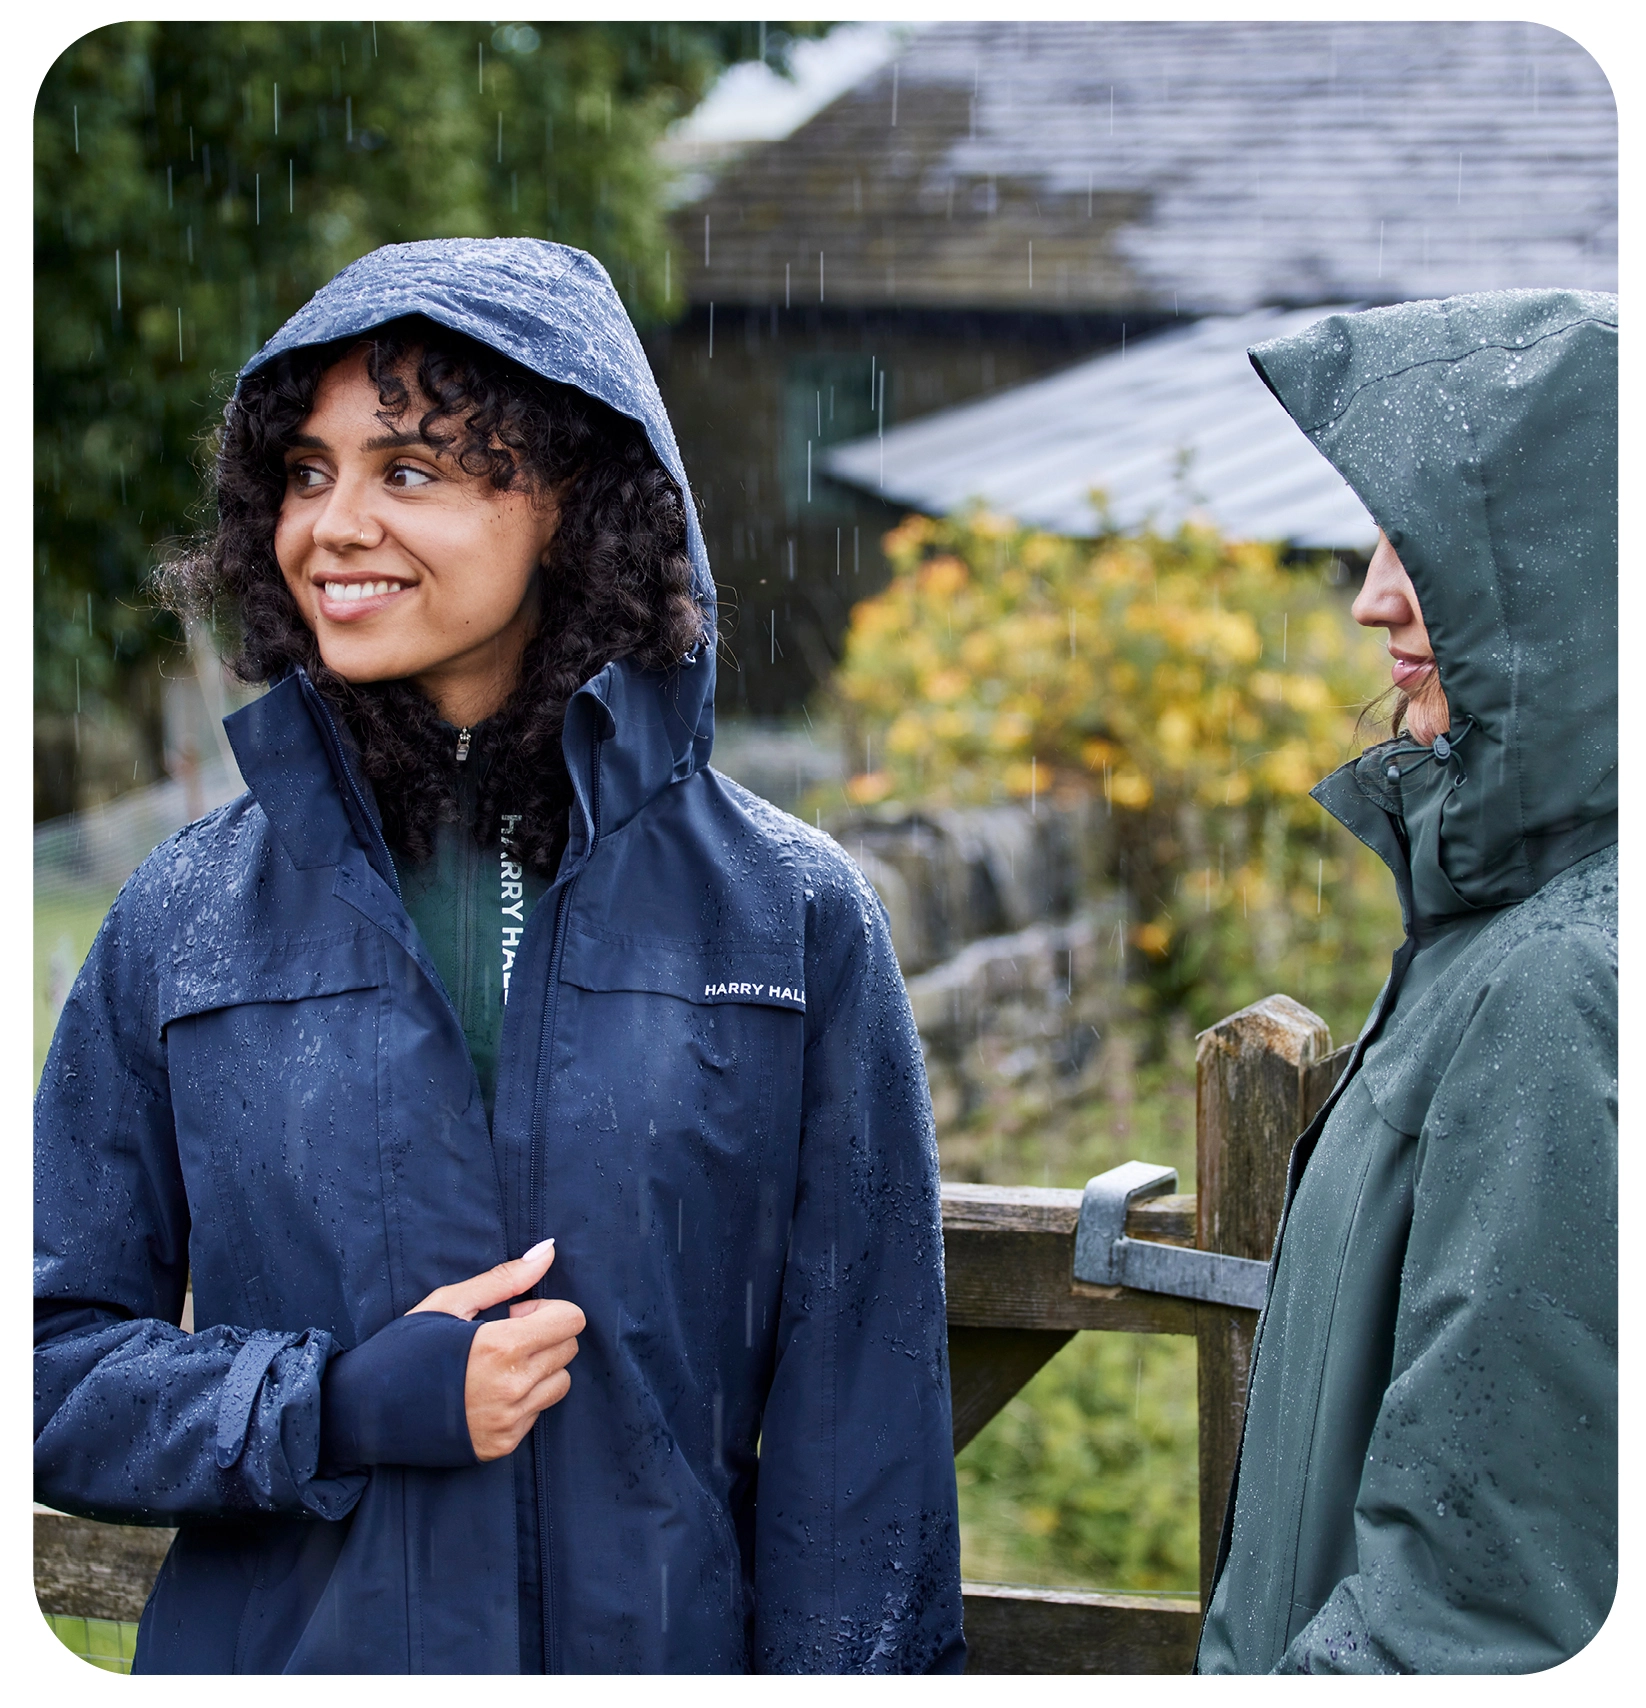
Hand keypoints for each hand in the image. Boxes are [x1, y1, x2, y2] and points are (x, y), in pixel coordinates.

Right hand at [409, 1239, 584, 1461]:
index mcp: (500, 1348)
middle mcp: (511, 1389)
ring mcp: (508, 1422)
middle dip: (545, 1336)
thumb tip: (549, 1251)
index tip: (515, 1315)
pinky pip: (537, 1414)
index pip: (571, 1320)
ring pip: (560, 1383)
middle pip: (569, 1350)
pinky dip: (523, 1399)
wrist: (364, 1412)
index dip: (547, 1310)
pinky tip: (486, 1392)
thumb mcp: (449, 1303)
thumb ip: (504, 1279)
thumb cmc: (404, 1349)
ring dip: (540, 1369)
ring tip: (498, 1366)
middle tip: (504, 1338)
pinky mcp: (501, 1446)